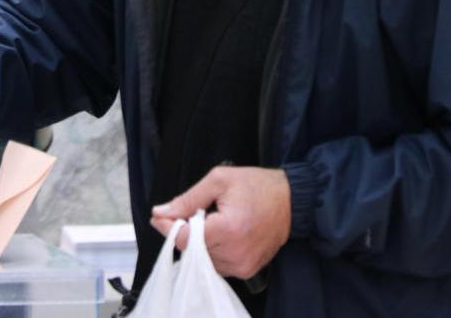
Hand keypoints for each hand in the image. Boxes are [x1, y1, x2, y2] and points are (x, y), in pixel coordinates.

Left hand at [150, 166, 290, 278]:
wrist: (292, 199)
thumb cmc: (257, 186)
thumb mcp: (219, 180)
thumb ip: (188, 198)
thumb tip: (161, 212)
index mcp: (228, 229)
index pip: (184, 239)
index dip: (168, 227)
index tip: (159, 216)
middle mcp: (236, 252)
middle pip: (191, 249)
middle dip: (184, 231)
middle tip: (188, 212)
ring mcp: (243, 264)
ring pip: (202, 259)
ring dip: (198, 242)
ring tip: (210, 221)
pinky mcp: (247, 270)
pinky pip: (217, 265)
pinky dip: (212, 250)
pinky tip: (219, 233)